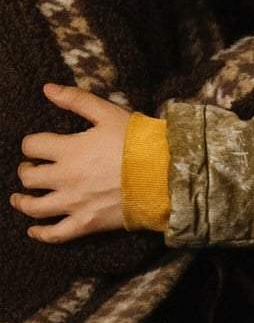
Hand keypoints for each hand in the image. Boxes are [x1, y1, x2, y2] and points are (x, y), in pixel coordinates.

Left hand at [9, 84, 129, 242]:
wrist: (162, 173)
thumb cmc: (136, 140)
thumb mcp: (107, 112)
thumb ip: (76, 99)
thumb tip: (48, 88)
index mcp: (69, 150)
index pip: (33, 146)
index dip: (31, 143)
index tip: (37, 144)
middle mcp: (65, 178)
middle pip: (29, 178)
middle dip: (26, 170)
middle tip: (31, 167)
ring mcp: (74, 203)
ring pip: (35, 207)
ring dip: (23, 201)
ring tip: (21, 197)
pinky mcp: (86, 223)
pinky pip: (55, 234)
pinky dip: (40, 233)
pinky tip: (34, 229)